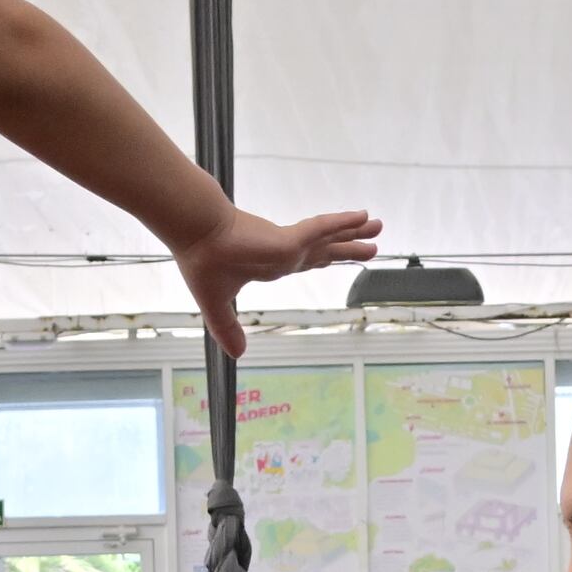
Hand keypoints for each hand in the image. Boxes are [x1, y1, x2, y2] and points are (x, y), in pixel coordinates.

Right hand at [172, 205, 380, 355]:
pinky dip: (342, 223)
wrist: (194, 238)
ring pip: (329, 236)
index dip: (326, 257)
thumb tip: (238, 355)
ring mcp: (289, 245)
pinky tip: (361, 216)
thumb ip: (228, 329)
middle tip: (374, 243)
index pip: (306, 261)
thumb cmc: (202, 262)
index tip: (340, 255)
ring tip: (378, 224)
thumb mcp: (217, 304)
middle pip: (325, 250)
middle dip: (349, 246)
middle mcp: (285, 252)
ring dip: (354, 231)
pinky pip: (321, 229)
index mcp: (272, 263)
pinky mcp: (288, 240)